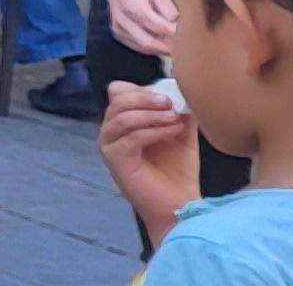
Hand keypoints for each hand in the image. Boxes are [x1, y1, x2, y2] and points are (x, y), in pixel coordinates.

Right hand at [98, 0, 180, 56]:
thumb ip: (168, 7)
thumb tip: (177, 24)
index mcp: (134, 5)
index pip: (159, 27)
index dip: (175, 33)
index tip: (187, 34)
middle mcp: (123, 19)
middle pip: (150, 42)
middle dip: (169, 47)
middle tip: (184, 46)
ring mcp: (118, 27)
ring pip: (144, 47)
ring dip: (161, 49)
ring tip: (174, 43)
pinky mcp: (117, 33)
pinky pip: (138, 47)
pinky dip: (151, 47)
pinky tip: (160, 42)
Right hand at [99, 81, 200, 242]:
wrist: (179, 204)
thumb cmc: (178, 171)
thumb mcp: (181, 133)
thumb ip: (180, 112)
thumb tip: (183, 90)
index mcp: (124, 121)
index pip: (119, 91)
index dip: (141, 89)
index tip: (169, 95)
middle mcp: (111, 131)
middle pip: (116, 99)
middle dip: (145, 98)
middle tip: (170, 103)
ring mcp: (109, 145)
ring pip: (121, 116)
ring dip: (150, 114)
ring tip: (174, 119)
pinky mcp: (115, 160)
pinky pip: (130, 137)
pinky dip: (153, 131)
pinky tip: (173, 132)